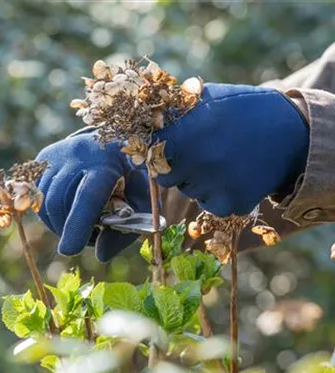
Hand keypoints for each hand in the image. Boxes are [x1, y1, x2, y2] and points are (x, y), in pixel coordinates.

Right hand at [36, 129, 150, 261]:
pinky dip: (50, 213)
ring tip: (81, 224)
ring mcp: (57, 154)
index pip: (88, 194)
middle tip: (88, 238)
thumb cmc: (132, 177)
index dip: (78, 223)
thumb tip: (100, 254)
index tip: (69, 250)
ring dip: (59, 223)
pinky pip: (38, 197)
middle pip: (60, 202)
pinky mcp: (44, 159)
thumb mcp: (141, 203)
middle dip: (69, 230)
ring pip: (45, 202)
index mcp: (108, 162)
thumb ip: (125, 230)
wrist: (116, 142)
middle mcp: (78, 153)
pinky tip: (68, 210)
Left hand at [154, 83, 308, 216]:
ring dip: (198, 181)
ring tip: (222, 161)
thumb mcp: (210, 97)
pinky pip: (210, 204)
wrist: (292, 133)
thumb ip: (177, 110)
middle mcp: (195, 162)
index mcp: (184, 133)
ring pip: (189, 191)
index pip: (151, 154)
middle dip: (177, 167)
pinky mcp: (231, 204)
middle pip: (166, 177)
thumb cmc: (246, 109)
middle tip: (199, 154)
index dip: (157, 151)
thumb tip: (150, 119)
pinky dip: (217, 195)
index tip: (167, 148)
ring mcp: (213, 186)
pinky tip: (233, 176)